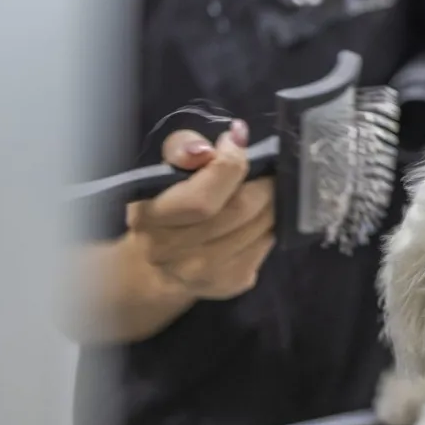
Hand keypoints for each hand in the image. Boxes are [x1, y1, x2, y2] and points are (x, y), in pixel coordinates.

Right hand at [124, 120, 275, 301]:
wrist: (157, 266)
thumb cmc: (163, 204)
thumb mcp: (160, 170)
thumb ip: (181, 149)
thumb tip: (215, 146)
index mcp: (153, 218)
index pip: (202, 199)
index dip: (229, 165)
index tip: (237, 142)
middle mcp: (176, 252)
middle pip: (241, 210)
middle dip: (262, 183)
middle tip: (266, 168)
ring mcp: (206, 273)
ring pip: (261, 227)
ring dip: (272, 203)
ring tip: (266, 189)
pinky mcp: (232, 283)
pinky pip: (267, 245)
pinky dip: (270, 225)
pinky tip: (260, 216)